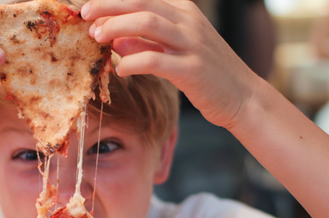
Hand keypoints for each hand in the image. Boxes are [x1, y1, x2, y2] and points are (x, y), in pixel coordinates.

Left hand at [81, 0, 259, 129]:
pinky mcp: (193, 70)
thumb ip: (147, 44)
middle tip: (85, 16)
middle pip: (142, 4)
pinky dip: (133, 61)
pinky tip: (120, 70)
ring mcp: (193, 44)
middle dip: (108, 7)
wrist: (243, 98)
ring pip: (148, 24)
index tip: (88, 9)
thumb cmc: (207, 75)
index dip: (113, 1)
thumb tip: (116, 39)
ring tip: (97, 38)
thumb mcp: (175, 53)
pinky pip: (156, 60)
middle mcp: (189, 22)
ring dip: (117, 27)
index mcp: (185, 12)